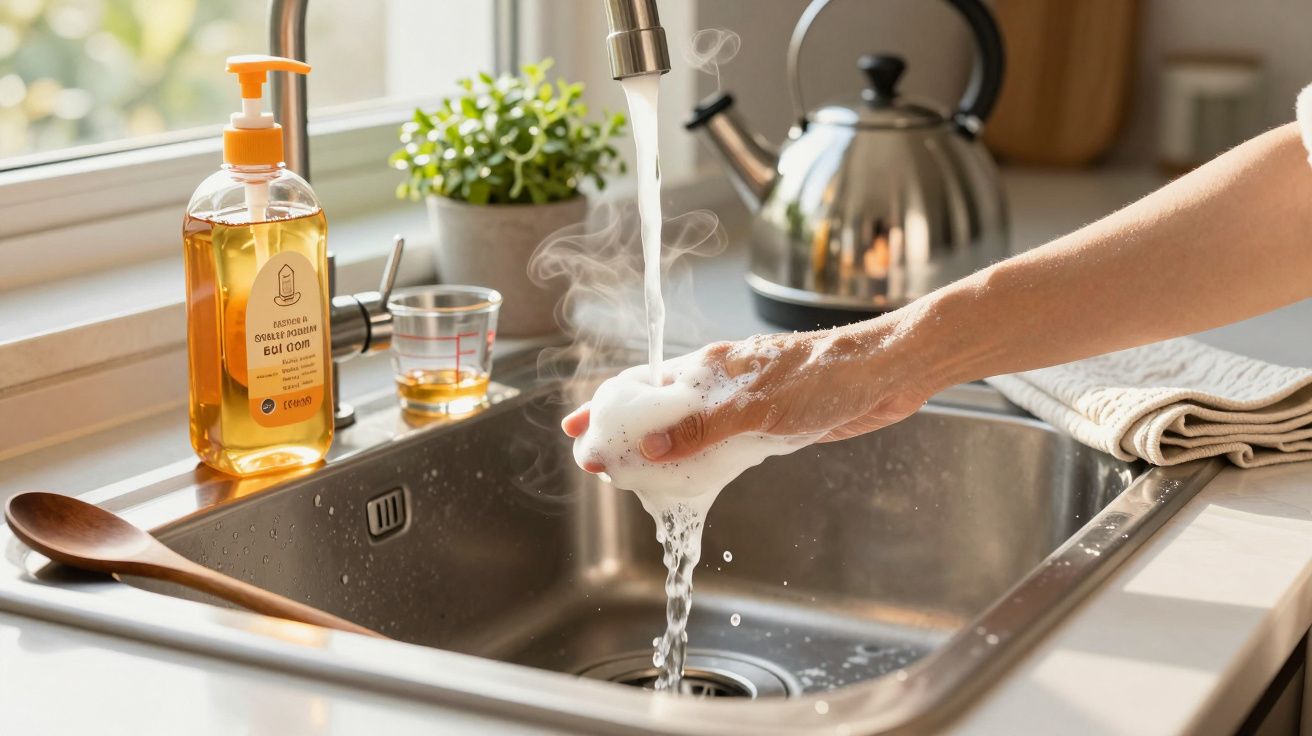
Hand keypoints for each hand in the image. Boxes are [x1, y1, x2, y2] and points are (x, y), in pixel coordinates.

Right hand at [562, 320, 938, 471]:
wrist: (885, 375)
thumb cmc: (825, 376)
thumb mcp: (756, 407)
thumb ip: (702, 428)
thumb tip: (652, 447)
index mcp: (708, 368)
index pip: (643, 386)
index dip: (607, 409)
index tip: (578, 431)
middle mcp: (720, 384)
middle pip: (658, 411)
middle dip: (624, 436)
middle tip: (596, 463)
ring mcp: (744, 406)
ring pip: (689, 432)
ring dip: (661, 453)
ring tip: (633, 476)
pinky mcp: (769, 426)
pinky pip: (721, 448)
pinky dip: (700, 464)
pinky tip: (690, 480)